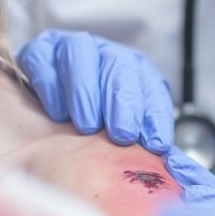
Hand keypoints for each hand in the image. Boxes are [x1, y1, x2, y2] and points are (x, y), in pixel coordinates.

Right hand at [18, 30, 174, 152]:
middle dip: (123, 101)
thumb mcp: (123, 136)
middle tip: (122, 134)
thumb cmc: (93, 127)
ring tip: (87, 126)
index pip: (151, 88)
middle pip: (119, 66)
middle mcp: (105, 56)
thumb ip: (148, 145)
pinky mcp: (38, 52)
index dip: (155, 116)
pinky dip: (50, 85)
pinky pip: (42, 60)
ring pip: (80, 54)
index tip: (156, 143)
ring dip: (86, 92)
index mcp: (135, 72)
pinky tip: (57, 112)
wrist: (42, 122)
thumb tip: (176, 166)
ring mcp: (71, 49)